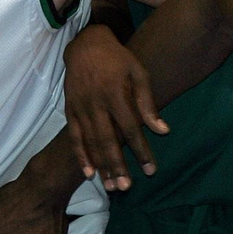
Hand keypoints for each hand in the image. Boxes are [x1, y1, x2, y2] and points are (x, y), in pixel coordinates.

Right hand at [63, 25, 165, 190]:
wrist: (85, 45)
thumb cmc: (118, 60)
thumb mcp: (139, 73)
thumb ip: (148, 103)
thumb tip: (163, 130)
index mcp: (116, 93)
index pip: (131, 128)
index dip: (141, 150)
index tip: (150, 170)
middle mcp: (96, 103)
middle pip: (108, 140)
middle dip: (117, 165)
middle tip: (126, 188)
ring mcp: (80, 108)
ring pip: (91, 142)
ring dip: (101, 166)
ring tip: (111, 186)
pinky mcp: (69, 110)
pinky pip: (74, 137)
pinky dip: (80, 156)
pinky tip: (89, 173)